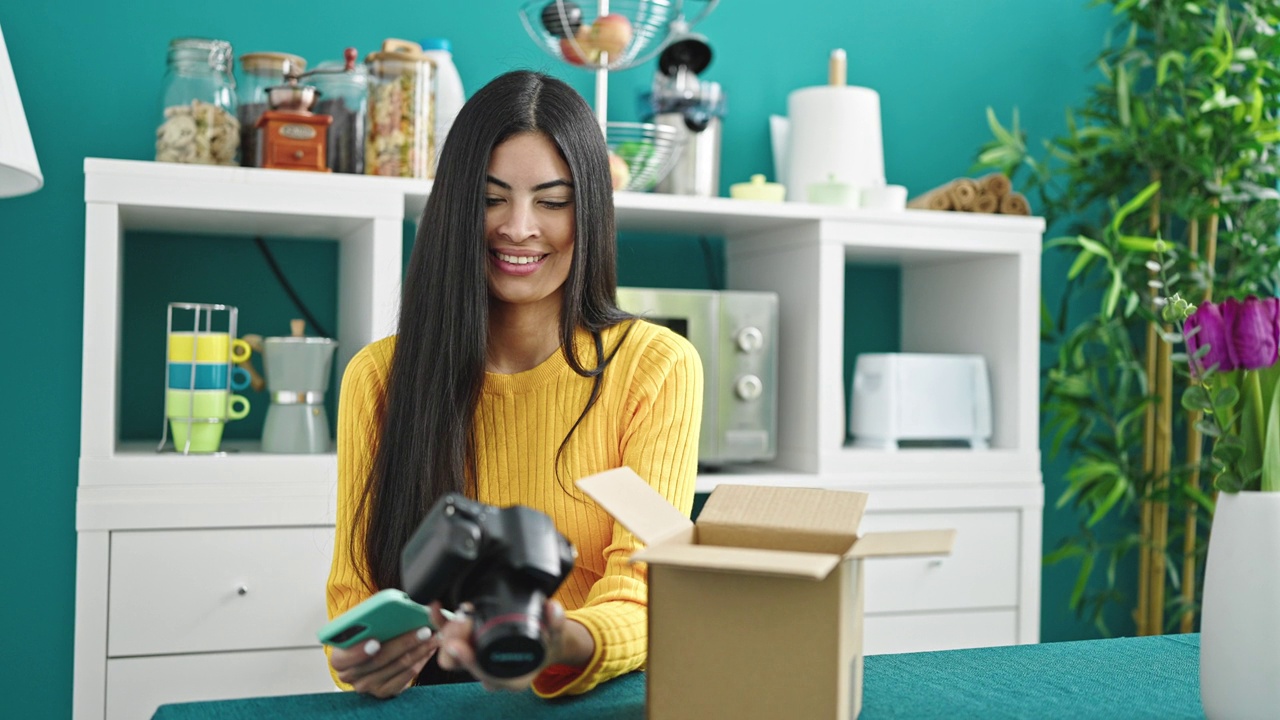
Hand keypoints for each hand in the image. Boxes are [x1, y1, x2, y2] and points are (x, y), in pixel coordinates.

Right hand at [330, 625, 437, 697]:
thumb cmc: (364, 637)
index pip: (344, 657)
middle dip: (404, 642)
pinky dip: (420, 660)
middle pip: (379, 659)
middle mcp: (350, 675)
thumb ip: (368, 620)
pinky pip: (406, 677)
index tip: (375, 641)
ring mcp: (367, 685)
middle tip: (423, 630)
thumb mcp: (359, 626)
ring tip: (433, 636)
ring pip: (397, 666)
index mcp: (339, 657)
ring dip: (419, 650)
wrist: (365, 658)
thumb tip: (392, 607)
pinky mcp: (383, 692)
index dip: (359, 651)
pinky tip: (428, 649)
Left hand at [432, 599, 583, 691]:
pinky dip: (440, 623)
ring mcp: (476, 660)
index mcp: (510, 677)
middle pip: (458, 663)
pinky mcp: (469, 646)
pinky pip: (448, 638)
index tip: (459, 644)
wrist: (544, 643)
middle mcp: (489, 671)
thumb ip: (555, 621)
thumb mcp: (556, 633)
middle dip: (453, 640)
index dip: (468, 661)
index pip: (483, 673)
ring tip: (458, 610)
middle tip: (462, 617)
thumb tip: (552, 609)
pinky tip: (439, 609)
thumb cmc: (546, 642)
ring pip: (449, 652)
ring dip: (448, 630)